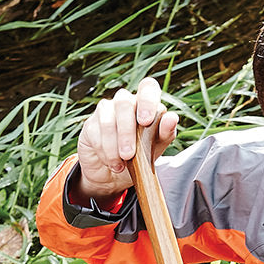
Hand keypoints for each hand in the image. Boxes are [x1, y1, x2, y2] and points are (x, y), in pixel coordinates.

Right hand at [75, 79, 178, 204]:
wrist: (115, 177)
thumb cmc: (140, 158)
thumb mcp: (156, 148)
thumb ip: (166, 133)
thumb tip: (172, 118)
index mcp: (145, 104)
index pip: (148, 87)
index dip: (147, 100)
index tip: (146, 121)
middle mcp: (125, 102)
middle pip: (123, 102)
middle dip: (127, 131)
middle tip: (129, 155)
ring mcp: (106, 111)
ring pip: (107, 119)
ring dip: (114, 146)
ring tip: (120, 166)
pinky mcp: (91, 124)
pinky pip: (95, 133)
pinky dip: (104, 152)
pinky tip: (111, 163)